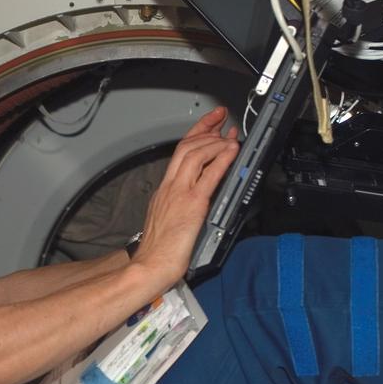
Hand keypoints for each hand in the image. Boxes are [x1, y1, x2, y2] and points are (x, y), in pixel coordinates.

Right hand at [132, 106, 238, 287]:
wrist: (150, 265)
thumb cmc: (157, 252)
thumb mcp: (167, 220)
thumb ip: (180, 206)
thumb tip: (197, 200)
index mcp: (164, 190)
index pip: (180, 154)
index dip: (196, 134)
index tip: (210, 124)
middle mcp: (170, 187)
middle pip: (186, 146)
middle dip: (206, 127)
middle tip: (221, 118)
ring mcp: (180, 193)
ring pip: (196, 154)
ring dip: (216, 142)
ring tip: (230, 136)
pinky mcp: (192, 204)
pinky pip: (210, 175)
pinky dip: (223, 159)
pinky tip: (233, 151)